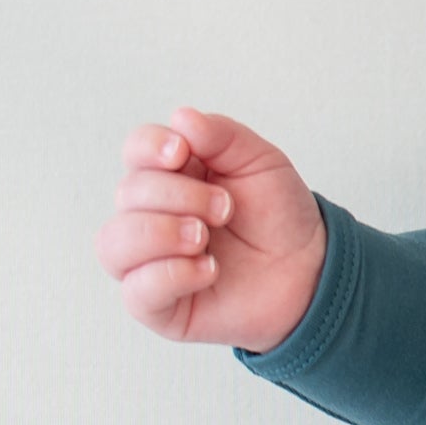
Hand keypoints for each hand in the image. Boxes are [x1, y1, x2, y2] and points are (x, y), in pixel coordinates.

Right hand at [98, 107, 327, 348]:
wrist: (311, 270)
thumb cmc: (279, 217)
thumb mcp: (260, 161)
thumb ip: (221, 136)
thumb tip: (180, 119)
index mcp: (171, 176)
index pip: (134, 152)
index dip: (149, 148)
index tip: (182, 152)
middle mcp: (151, 216)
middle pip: (128, 193)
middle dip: (179, 195)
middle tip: (225, 208)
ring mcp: (149, 262)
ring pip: (114, 242)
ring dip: (161, 232)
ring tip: (204, 237)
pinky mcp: (159, 305)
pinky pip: (136, 291)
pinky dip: (171, 275)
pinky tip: (208, 269)